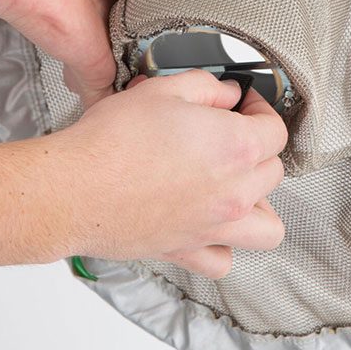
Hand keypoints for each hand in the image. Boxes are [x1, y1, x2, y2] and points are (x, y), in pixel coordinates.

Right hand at [47, 70, 287, 278]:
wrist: (75, 188)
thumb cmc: (112, 140)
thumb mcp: (163, 90)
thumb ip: (206, 88)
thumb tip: (227, 95)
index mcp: (237, 146)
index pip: (275, 129)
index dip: (261, 110)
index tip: (244, 105)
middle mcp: (235, 191)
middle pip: (273, 172)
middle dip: (257, 148)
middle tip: (229, 135)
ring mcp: (214, 226)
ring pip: (267, 226)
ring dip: (259, 205)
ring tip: (235, 187)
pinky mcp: (187, 250)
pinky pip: (223, 261)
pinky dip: (224, 246)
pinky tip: (208, 225)